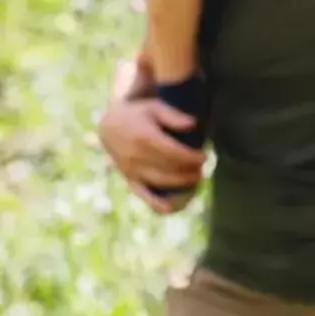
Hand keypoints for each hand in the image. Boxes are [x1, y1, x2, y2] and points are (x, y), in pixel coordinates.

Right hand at [97, 84, 207, 213]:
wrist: (109, 126)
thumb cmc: (137, 114)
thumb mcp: (154, 107)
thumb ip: (173, 115)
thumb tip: (194, 124)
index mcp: (145, 137)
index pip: (175, 152)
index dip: (192, 157)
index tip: (205, 156)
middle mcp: (137, 156)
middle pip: (170, 168)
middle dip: (190, 170)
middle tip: (203, 167)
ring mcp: (131, 170)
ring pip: (160, 181)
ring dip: (181, 183)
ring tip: (196, 179)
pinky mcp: (129, 179)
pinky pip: (142, 194)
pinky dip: (155, 203)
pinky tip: (170, 208)